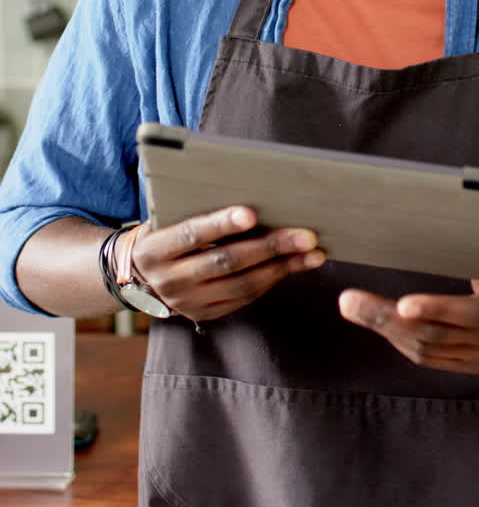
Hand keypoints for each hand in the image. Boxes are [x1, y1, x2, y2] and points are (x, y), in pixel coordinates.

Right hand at [126, 208, 325, 322]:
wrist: (138, 275)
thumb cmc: (164, 231)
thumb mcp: (166, 217)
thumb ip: (196, 209)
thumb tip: (252, 191)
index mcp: (155, 249)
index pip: (191, 234)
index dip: (221, 224)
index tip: (252, 213)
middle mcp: (169, 280)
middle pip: (225, 261)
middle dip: (270, 247)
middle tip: (306, 235)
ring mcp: (186, 302)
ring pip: (240, 285)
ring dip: (281, 268)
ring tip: (312, 254)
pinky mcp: (203, 314)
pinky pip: (242, 298)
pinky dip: (270, 281)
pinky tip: (292, 266)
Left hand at [338, 241, 478, 373]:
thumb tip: (449, 225)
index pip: (472, 313)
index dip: (436, 308)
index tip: (402, 302)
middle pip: (437, 334)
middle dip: (389, 318)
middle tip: (351, 301)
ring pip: (426, 348)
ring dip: (387, 329)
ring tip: (355, 307)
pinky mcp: (467, 366)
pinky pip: (427, 358)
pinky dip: (399, 341)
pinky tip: (378, 323)